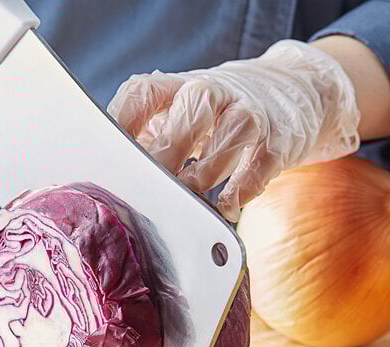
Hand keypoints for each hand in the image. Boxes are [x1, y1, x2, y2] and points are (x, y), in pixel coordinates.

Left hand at [108, 40, 359, 220]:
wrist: (288, 91)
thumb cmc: (214, 114)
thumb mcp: (177, 113)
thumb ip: (147, 137)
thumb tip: (111, 179)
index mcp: (176, 87)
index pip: (142, 94)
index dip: (122, 124)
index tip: (110, 160)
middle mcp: (212, 92)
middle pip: (189, 113)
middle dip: (167, 156)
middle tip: (151, 190)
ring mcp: (248, 111)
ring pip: (229, 137)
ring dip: (204, 177)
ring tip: (188, 203)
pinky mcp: (278, 139)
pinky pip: (260, 166)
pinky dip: (241, 190)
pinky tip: (226, 207)